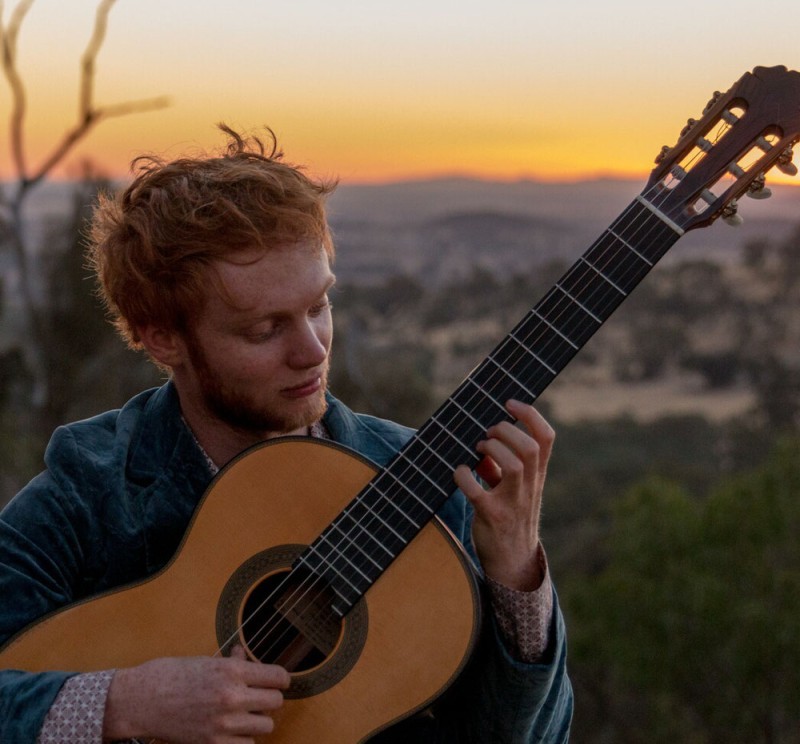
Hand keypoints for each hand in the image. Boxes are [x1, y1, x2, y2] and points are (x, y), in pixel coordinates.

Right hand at [103, 645, 289, 742]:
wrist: (141, 700)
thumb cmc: (170, 675)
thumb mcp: (205, 661)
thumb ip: (232, 663)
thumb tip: (245, 656)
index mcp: (231, 671)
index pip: (277, 677)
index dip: (281, 679)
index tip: (278, 681)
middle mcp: (232, 697)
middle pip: (276, 702)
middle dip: (269, 699)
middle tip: (258, 697)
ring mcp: (223, 724)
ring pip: (265, 726)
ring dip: (257, 720)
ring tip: (244, 714)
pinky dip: (242, 739)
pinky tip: (232, 730)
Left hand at [453, 399, 553, 591]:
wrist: (513, 562)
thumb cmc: (510, 516)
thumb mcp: (513, 488)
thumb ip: (499, 464)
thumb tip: (481, 439)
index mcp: (536, 475)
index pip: (546, 438)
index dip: (531, 415)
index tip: (511, 403)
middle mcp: (529, 487)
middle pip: (530, 448)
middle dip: (506, 431)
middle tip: (488, 432)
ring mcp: (512, 503)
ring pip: (513, 466)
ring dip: (491, 450)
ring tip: (477, 449)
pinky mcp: (492, 517)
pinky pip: (477, 492)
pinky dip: (464, 477)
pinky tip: (459, 474)